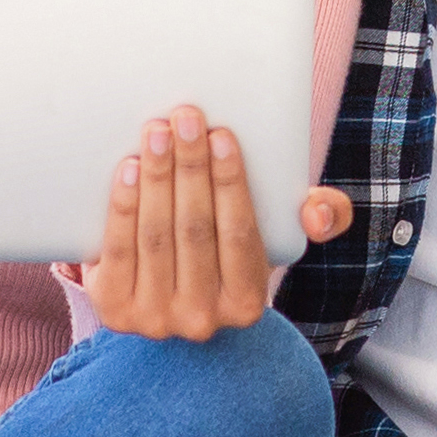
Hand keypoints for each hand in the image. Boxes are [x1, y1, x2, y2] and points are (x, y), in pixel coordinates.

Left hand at [80, 104, 351, 339]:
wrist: (166, 304)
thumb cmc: (226, 255)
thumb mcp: (278, 240)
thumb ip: (323, 216)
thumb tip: (317, 213)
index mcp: (246, 303)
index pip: (239, 234)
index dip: (230, 182)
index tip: (220, 134)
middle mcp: (201, 319)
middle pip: (194, 230)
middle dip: (189, 167)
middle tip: (185, 117)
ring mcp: (154, 318)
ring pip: (155, 235)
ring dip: (155, 177)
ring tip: (156, 132)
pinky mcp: (113, 310)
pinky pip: (118, 250)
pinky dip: (123, 205)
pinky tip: (129, 169)